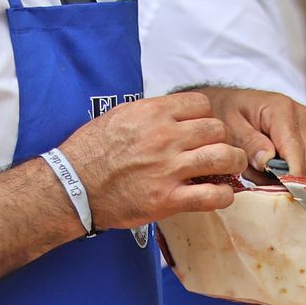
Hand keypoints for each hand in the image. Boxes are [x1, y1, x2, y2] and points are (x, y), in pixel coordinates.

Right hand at [56, 91, 245, 227]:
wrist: (72, 186)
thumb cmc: (91, 151)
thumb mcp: (119, 116)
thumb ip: (151, 113)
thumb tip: (173, 111)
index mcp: (153, 114)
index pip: (201, 105)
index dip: (206, 116)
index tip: (203, 129)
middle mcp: (165, 138)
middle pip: (217, 129)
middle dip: (222, 139)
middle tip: (218, 149)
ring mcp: (169, 169)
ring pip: (224, 158)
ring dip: (233, 163)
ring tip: (229, 169)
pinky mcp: (168, 199)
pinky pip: (212, 195)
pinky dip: (223, 195)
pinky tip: (221, 195)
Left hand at [192, 85, 305, 175]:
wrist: (227, 102)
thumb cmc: (225, 110)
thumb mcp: (228, 126)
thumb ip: (248, 143)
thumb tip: (267, 162)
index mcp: (282, 110)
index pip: (294, 151)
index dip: (288, 177)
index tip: (275, 193)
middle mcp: (299, 116)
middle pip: (301, 161)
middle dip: (278, 175)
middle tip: (250, 172)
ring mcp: (304, 127)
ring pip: (301, 165)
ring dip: (278, 173)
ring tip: (253, 163)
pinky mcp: (304, 138)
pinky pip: (298, 163)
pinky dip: (280, 169)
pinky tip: (262, 161)